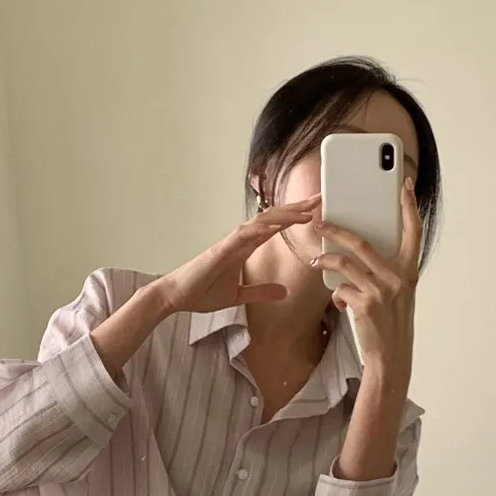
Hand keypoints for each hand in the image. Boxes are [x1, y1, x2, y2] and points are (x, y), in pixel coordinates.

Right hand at [154, 196, 319, 314]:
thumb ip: (261, 291)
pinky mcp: (220, 250)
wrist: (177, 296)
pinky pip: (242, 236)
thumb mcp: (239, 295)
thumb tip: (284, 292)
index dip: (295, 217)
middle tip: (318, 198)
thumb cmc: (202, 292)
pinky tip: (274, 226)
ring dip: (283, 215)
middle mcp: (239, 240)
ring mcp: (230, 243)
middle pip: (272, 218)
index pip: (274, 227)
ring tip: (304, 211)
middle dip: (295, 208)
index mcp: (244, 247)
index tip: (314, 210)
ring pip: (260, 222)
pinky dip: (258, 229)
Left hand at [312, 178, 420, 379]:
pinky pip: (341, 289)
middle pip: (362, 242)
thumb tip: (359, 256)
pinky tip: (341, 303)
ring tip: (316, 261)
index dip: (409, 207)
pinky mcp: (365, 304)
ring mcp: (381, 290)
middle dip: (336, 230)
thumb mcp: (397, 294)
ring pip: (344, 263)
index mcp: (408, 270)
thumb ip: (385, 273)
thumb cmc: (392, 325)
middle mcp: (398, 277)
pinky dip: (337, 295)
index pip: (413, 232)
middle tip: (320, 222)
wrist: (391, 356)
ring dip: (325, 260)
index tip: (403, 186)